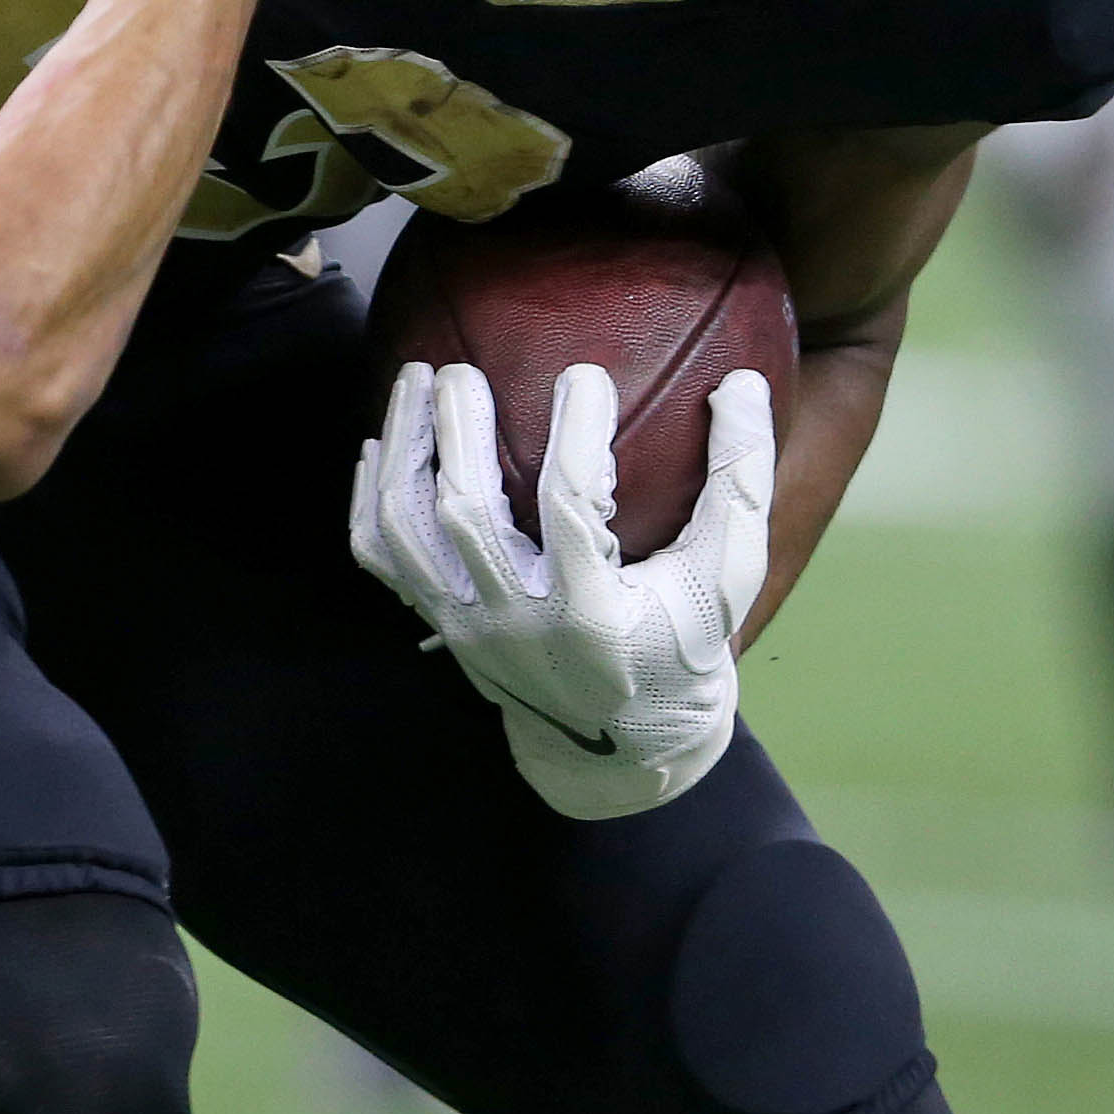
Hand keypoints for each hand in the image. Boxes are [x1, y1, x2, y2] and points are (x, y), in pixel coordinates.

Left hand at [349, 359, 766, 819]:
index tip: (584, 374)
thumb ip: (740, 483)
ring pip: (406, 532)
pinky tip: (379, 441)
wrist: (621, 745)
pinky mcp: (440, 623)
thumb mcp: (728, 578)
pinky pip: (380, 558)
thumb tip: (744, 383)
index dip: (576, 434)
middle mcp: (515, 625)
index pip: (569, 507)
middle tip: (461, 368)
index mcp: (591, 616)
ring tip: (411, 379)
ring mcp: (467, 627)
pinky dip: (370, 498)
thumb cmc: (684, 646)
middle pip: (463, 514)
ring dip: (403, 451)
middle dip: (455, 433)